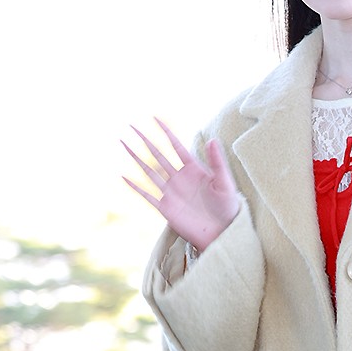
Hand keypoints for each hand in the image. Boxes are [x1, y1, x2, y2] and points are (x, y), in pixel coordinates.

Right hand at [122, 120, 239, 251]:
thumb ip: (217, 162)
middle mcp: (179, 178)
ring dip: (136, 158)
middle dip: (145, 140)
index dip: (166, 132)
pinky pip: (147, 195)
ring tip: (124, 144)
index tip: (155, 118)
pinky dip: (135, 186)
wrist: (222, 232)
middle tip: (132, 126)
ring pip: (149, 171)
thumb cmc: (228, 207)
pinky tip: (123, 176)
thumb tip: (212, 139)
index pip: (176, 146)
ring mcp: (171, 192)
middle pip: (158, 155)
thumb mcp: (225, 182)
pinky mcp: (166, 208)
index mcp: (194, 169)